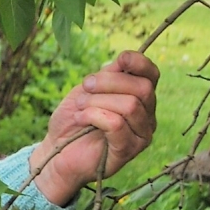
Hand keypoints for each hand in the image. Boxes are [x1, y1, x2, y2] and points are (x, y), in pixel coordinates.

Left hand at [30, 50, 158, 205]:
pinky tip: (81, 118)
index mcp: (139, 98)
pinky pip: (116, 124)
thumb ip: (109, 74)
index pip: (152, 75)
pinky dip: (94, 115)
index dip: (139, 62)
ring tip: (80, 106)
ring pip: (130, 105)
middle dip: (109, 81)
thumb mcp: (90, 89)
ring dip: (98, 101)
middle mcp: (147, 116)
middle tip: (85, 86)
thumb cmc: (75, 118)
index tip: (119, 59)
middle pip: (143, 88)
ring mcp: (141, 135)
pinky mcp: (128, 151)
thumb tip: (125, 59)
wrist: (57, 150)